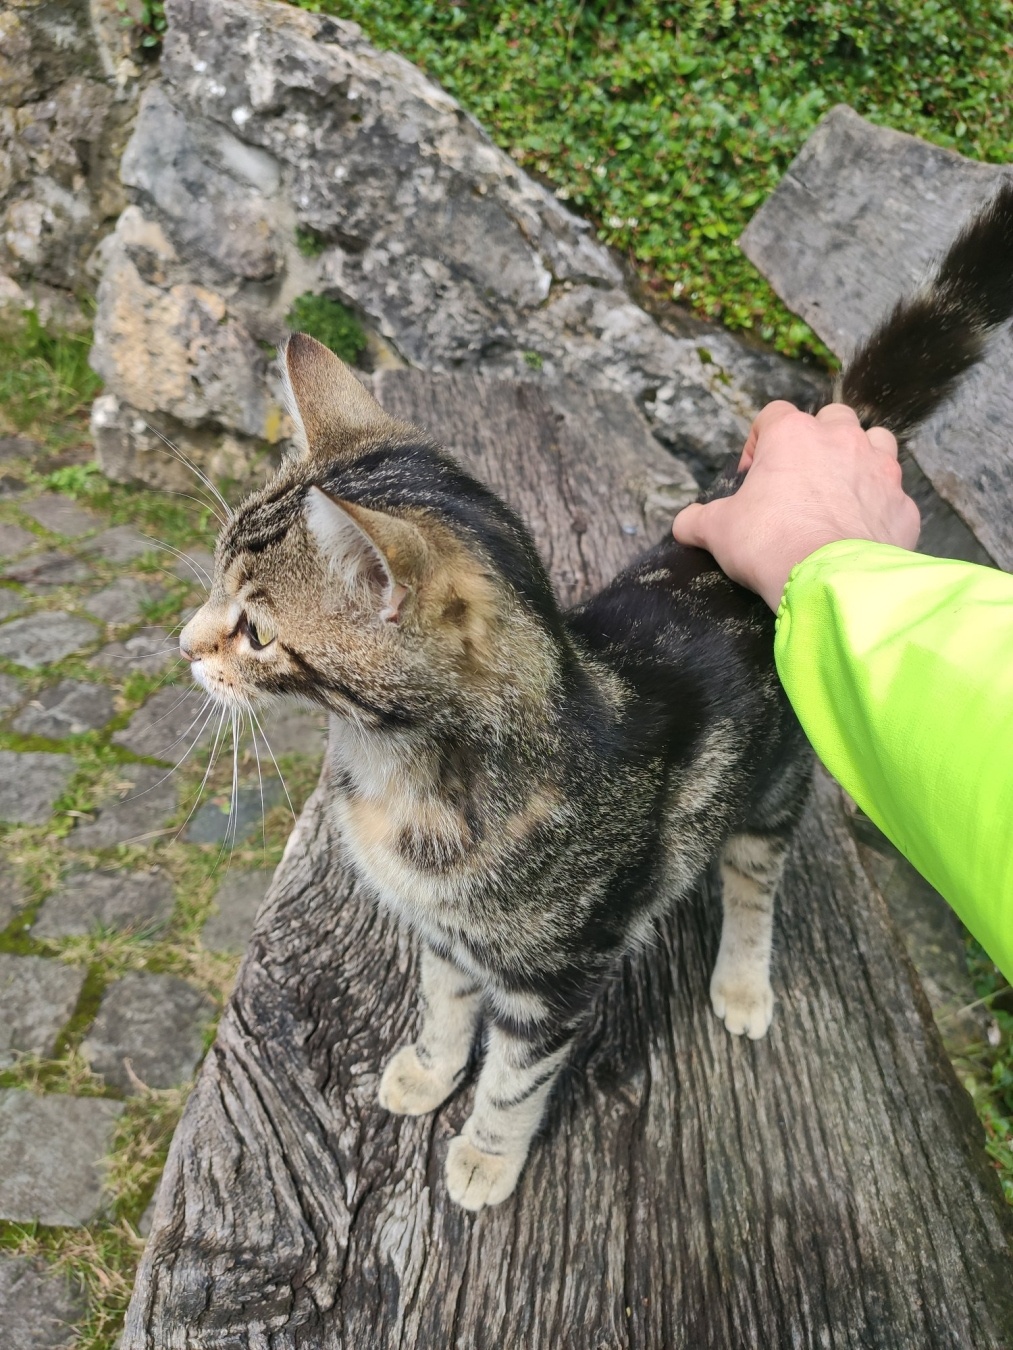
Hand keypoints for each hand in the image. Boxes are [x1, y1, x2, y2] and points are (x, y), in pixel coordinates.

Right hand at [672, 402, 920, 609]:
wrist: (829, 580)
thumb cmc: (769, 543)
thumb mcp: (718, 531)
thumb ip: (697, 521)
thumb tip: (684, 524)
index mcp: (793, 435)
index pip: (774, 415)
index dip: (760, 442)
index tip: (753, 476)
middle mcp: (841, 439)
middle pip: (832, 419)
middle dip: (818, 441)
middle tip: (801, 480)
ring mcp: (879, 470)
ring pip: (877, 442)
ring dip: (861, 458)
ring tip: (841, 492)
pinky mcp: (902, 505)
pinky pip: (894, 495)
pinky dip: (880, 507)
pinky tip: (863, 531)